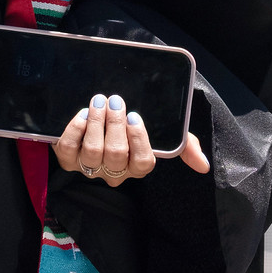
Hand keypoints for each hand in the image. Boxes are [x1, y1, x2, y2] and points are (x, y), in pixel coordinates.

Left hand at [53, 94, 209, 185]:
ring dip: (96, 124)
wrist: (101, 110)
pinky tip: (81, 115)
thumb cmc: (133, 124)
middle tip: (115, 101)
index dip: (138, 140)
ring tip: (98, 102)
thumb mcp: (161, 132)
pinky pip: (68, 151)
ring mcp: (90, 167)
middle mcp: (114, 171)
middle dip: (115, 125)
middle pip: (116, 155)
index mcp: (137, 166)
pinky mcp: (68, 159)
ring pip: (93, 152)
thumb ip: (184, 145)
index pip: (142, 162)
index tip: (134, 116)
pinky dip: (74, 132)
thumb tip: (203, 165)